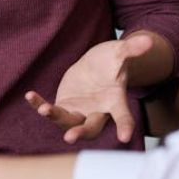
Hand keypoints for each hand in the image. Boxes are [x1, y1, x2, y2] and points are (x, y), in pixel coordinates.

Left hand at [24, 33, 154, 143]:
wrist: (96, 66)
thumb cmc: (111, 61)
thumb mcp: (119, 53)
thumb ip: (132, 49)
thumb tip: (148, 40)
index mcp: (115, 101)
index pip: (122, 115)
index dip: (124, 126)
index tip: (124, 137)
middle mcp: (97, 111)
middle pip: (91, 127)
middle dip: (81, 132)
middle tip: (70, 137)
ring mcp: (80, 111)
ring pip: (68, 122)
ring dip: (55, 117)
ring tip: (44, 109)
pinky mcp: (64, 107)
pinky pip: (51, 110)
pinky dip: (40, 105)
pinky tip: (30, 96)